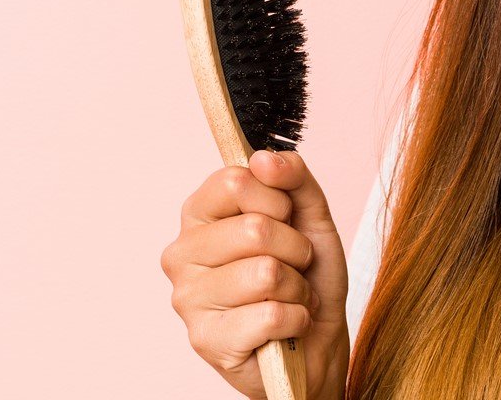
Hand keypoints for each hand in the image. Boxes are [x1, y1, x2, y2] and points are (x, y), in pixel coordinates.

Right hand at [160, 149, 351, 398]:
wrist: (317, 342)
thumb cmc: (307, 279)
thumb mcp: (311, 217)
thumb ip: (294, 178)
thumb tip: (265, 158)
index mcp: (200, 216)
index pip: (234, 180)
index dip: (277, 198)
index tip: (286, 218)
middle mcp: (182, 255)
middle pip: (254, 228)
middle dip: (295, 249)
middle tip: (294, 266)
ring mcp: (188, 300)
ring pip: (266, 273)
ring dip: (297, 287)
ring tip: (288, 296)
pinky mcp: (206, 341)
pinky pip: (272, 314)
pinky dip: (296, 319)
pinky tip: (284, 326)